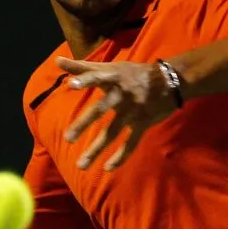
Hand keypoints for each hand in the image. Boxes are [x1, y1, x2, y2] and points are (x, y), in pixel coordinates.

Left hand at [57, 56, 177, 170]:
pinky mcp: (143, 123)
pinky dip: (121, 156)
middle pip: (101, 110)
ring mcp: (132, 111)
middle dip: (84, 124)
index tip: (70, 85)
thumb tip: (57, 60)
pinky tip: (108, 168)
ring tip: (81, 165)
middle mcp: (121, 95)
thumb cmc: (133, 73)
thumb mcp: (110, 67)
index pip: (96, 78)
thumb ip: (82, 67)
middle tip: (68, 138)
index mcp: (113, 79)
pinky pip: (131, 143)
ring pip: (112, 132)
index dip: (85, 80)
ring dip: (96, 149)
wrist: (170, 81)